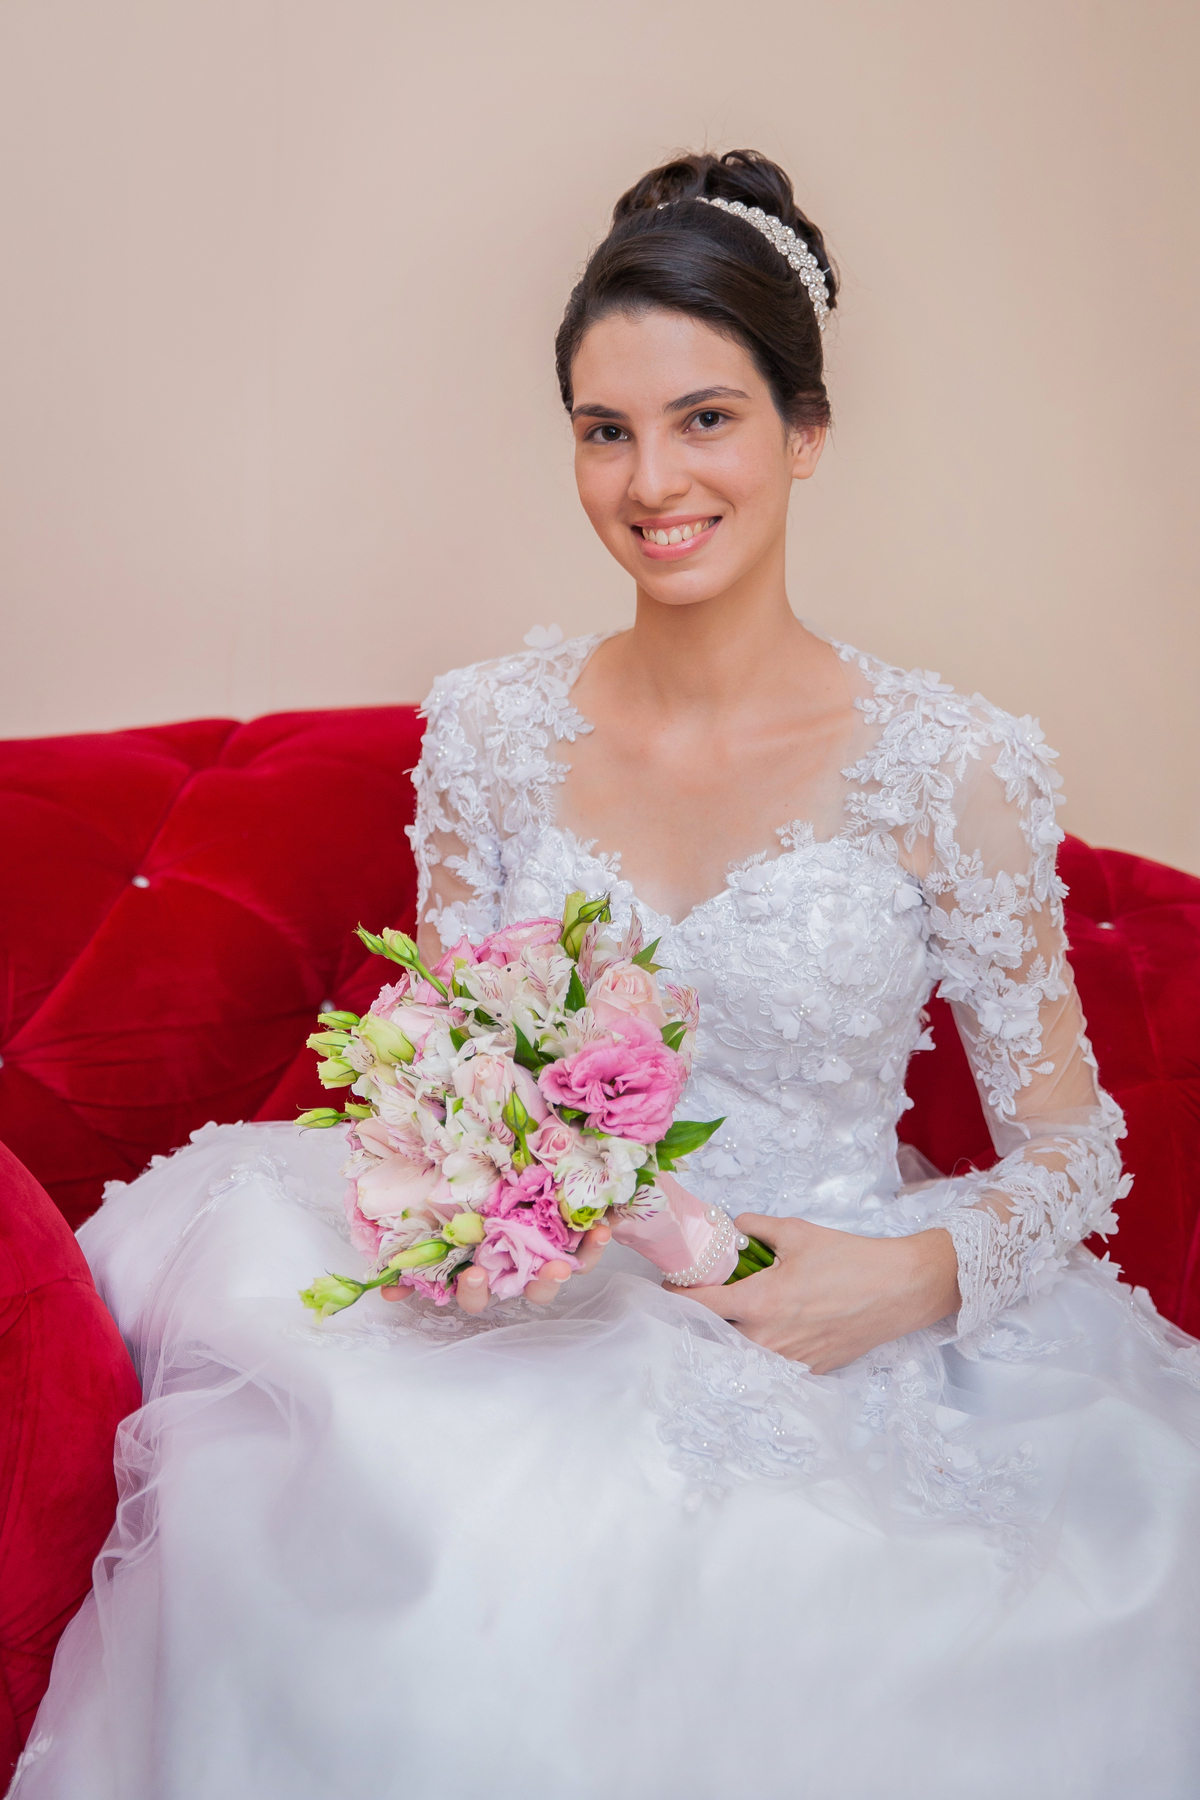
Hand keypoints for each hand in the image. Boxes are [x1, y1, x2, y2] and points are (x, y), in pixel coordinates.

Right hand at [380, 1223, 611, 1313]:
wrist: (492, 1191)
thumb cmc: (457, 1220)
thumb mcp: (432, 1241)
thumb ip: (410, 1266)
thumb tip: (385, 1290)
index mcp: (482, 1275)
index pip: (476, 1295)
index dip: (474, 1290)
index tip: (474, 1275)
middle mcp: (515, 1271)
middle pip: (531, 1288)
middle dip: (542, 1283)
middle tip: (553, 1270)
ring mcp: (543, 1257)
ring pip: (563, 1270)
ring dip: (576, 1263)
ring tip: (585, 1250)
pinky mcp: (568, 1240)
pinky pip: (585, 1246)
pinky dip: (595, 1240)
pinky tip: (605, 1224)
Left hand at [671, 1214, 959, 1373]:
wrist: (899, 1290)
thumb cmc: (849, 1259)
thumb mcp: (796, 1231)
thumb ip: (756, 1227)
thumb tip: (735, 1225)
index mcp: (758, 1302)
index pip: (698, 1307)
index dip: (676, 1296)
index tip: (670, 1286)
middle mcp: (767, 1339)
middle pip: (713, 1337)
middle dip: (702, 1319)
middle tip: (702, 1298)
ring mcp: (787, 1361)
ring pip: (740, 1354)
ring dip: (730, 1336)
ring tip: (733, 1314)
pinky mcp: (808, 1371)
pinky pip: (770, 1364)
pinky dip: (761, 1349)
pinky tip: (768, 1329)